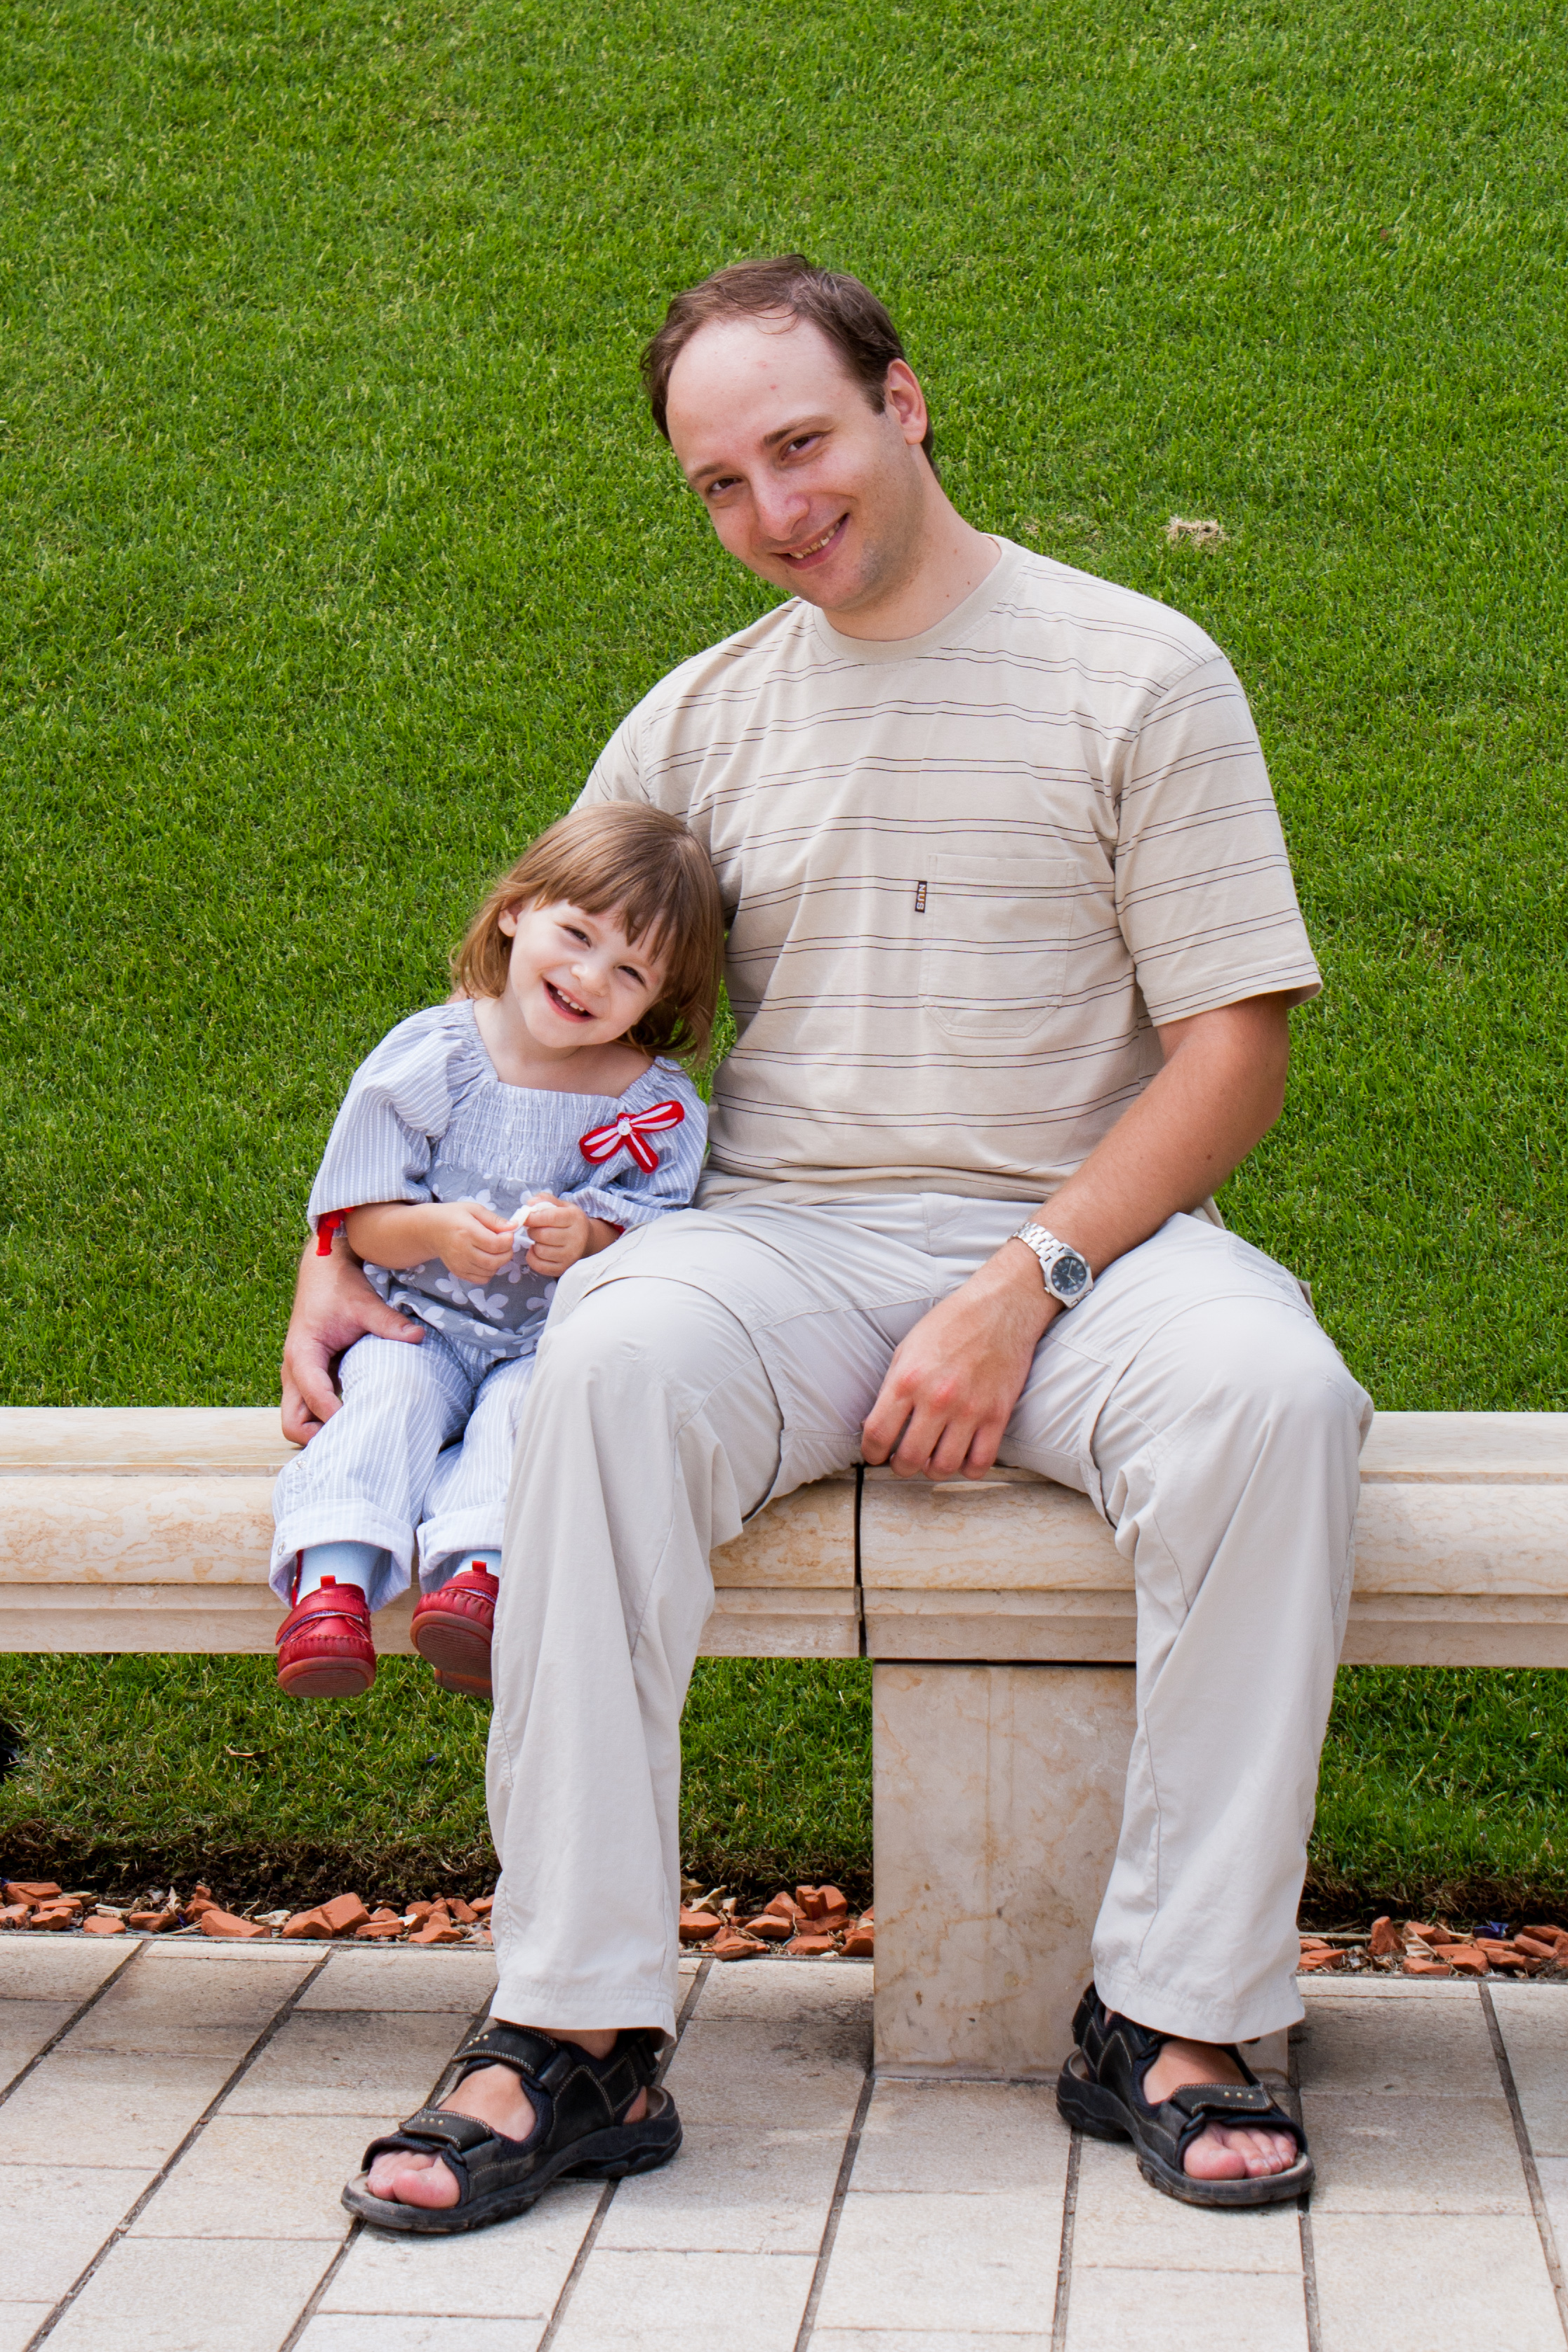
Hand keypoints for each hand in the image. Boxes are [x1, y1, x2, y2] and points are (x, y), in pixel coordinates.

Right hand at [281, 1238, 423, 1445]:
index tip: (363, 1426)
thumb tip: (418, 1336)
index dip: (335, 1416)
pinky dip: (325, 1421)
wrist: (323, 1271)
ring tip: (359, 1436)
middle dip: (318, 1437)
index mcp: (303, 1354)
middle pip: (292, 1423)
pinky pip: (309, 1410)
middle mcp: (294, 1371)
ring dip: (321, 1432)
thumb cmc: (340, 1287)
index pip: (314, 1397)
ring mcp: (299, 1377)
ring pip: (297, 1420)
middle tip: (356, 1442)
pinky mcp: (309, 1377)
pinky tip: (357, 1420)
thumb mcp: (365, 1303)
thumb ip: (388, 1323)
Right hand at [421, 1202, 517, 1281]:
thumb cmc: (454, 1216)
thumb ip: (495, 1220)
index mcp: (467, 1232)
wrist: (431, 1229)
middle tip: (505, 1243)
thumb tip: (513, 1227)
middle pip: (494, 1261)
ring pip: (490, 1271)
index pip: (495, 1244)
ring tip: (495, 1250)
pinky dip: (489, 1271)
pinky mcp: (458, 1272)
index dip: (508, 1240)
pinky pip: (482, 1279)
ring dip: (499, 1262)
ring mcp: (459, 1264)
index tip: (508, 1234)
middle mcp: (462, 1250)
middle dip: (507, 1253)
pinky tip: (486, 1259)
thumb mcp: (474, 1209)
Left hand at [517, 1193, 593, 1277]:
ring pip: (540, 1251)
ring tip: (539, 1240)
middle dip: (532, 1231)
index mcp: (575, 1218)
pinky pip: (540, 1266)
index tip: (526, 1217)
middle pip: (543, 1235)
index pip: (550, 1217)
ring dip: (534, 1244)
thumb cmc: (570, 1221)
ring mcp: (571, 1255)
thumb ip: (545, 1200)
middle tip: (533, 1228)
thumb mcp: (562, 1206)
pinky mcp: (564, 1268)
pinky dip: (532, 1258)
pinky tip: (536, 1251)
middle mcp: (576, 1238)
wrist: (587, 1240)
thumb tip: (530, 1203)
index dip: (532, 1217)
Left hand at [860, 1243, 1055, 1479]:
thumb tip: (876, 1425)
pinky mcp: (997, 1415)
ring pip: (943, 1467)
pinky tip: (961, 1456)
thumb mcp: (907, 1349)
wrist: (999, 1308)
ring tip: (931, 1459)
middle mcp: (936, 1398)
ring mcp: (969, 1410)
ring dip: (932, 1471)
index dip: (871, 1453)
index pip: (877, 1435)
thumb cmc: (951, 1325)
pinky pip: (980, 1462)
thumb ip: (891, 1389)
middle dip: (900, 1467)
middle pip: (909, 1459)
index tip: (876, 1454)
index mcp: (907, 1380)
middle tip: (902, 1461)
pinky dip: (968, 1469)